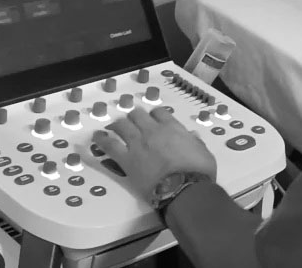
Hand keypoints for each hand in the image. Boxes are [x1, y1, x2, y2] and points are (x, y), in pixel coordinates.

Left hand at [93, 107, 216, 202]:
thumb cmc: (198, 172)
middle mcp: (153, 131)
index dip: (154, 115)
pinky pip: (110, 145)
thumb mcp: (204, 153)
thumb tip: (191, 136)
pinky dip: (102, 139)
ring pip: (122, 125)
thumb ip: (195, 142)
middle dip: (135, 117)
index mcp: (173, 128)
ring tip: (114, 127)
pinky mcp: (127, 159)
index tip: (153, 120)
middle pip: (137, 115)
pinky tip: (97, 136)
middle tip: (133, 123)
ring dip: (118, 125)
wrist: (184, 188)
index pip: (159, 113)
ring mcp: (138, 144)